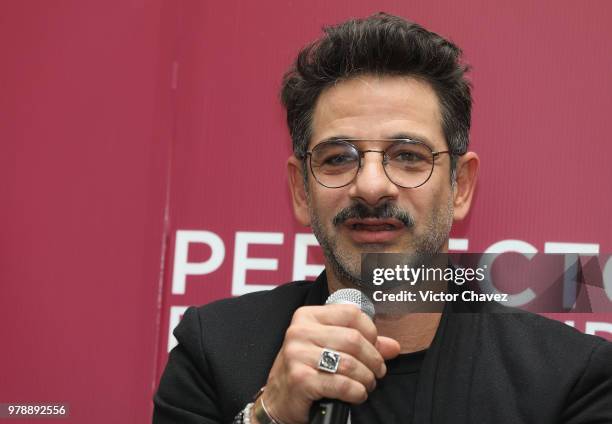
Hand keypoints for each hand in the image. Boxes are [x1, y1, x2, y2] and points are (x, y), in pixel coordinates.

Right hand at [255, 304, 400, 423]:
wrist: (278, 400)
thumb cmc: (305, 370)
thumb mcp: (329, 349)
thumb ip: (362, 344)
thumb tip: (394, 346)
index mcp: (307, 316)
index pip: (351, 313)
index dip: (371, 332)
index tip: (375, 347)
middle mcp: (299, 331)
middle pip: (353, 339)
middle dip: (373, 359)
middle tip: (377, 372)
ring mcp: (297, 354)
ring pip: (349, 362)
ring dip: (366, 378)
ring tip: (367, 384)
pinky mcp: (300, 379)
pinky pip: (341, 383)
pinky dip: (356, 392)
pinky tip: (357, 394)